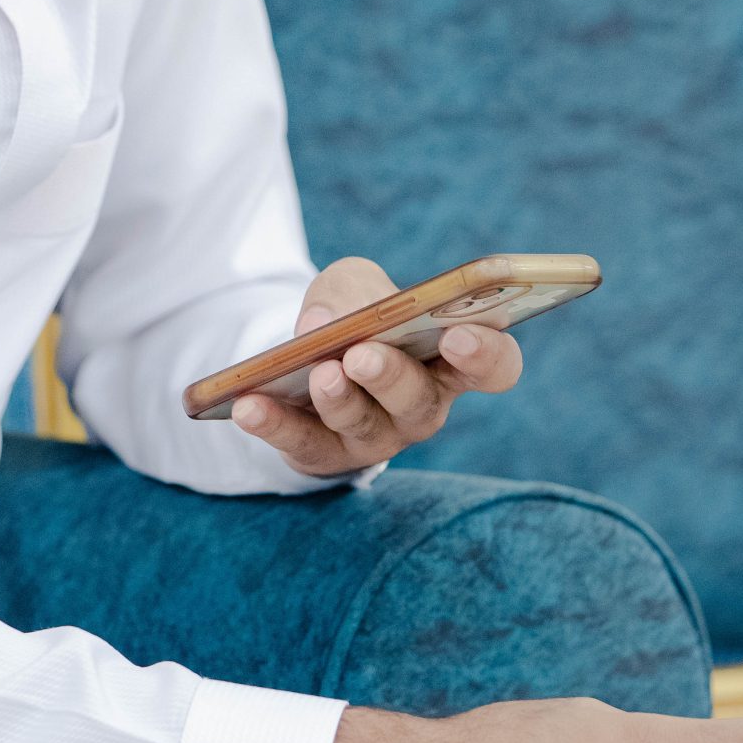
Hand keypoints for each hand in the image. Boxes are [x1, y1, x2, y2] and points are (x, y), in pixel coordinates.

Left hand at [231, 254, 522, 476]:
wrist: (307, 360)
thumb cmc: (353, 317)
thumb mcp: (353, 285)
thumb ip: (350, 290)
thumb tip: (325, 323)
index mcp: (450, 361)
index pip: (494, 366)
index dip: (485, 353)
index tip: (460, 332)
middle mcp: (422, 406)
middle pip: (419, 400)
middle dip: (391, 376)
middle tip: (363, 355)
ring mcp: (376, 438)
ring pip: (363, 426)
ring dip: (339, 400)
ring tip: (318, 374)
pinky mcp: (325, 457)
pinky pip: (302, 446)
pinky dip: (274, 425)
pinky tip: (248, 405)